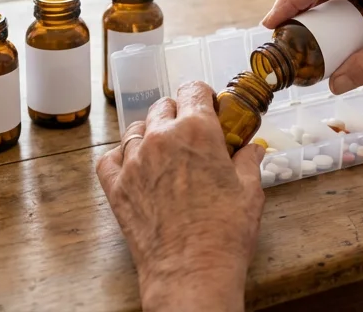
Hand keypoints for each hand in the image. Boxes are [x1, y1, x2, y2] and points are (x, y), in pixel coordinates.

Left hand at [96, 81, 266, 311]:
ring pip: (137, 130)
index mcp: (196, 130)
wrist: (191, 272)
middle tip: (191, 135)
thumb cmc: (224, 233)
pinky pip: (110, 157)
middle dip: (178, 114)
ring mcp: (134, 161)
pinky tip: (136, 167)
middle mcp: (160, 137)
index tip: (208, 108)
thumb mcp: (250, 191)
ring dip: (151, 134)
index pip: (193, 90)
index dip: (202, 97)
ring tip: (165, 153)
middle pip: (163, 106)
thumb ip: (248, 161)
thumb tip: (252, 149)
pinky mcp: (116, 186)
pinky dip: (121, 157)